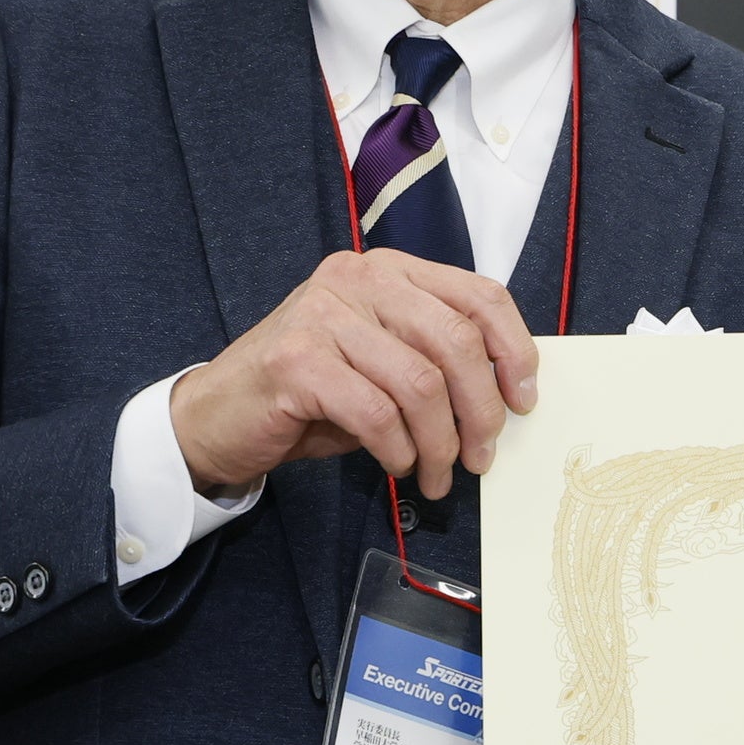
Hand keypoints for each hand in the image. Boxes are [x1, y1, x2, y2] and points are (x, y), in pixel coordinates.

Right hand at [168, 248, 538, 499]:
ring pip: (420, 382)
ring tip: (436, 474)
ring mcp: (323, 315)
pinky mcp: (296, 361)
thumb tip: (510, 393)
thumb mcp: (384, 361)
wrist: (219, 416)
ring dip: (439, 442)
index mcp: (389, 270)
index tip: (524, 401)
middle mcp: (358, 278)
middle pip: (456, 340)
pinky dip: (398, 449)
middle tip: (481, 456)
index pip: (479, 295)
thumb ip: (436, 358)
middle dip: (481, 410)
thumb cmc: (312, 393)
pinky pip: (377, 412)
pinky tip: (396, 465)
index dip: (514, 350)